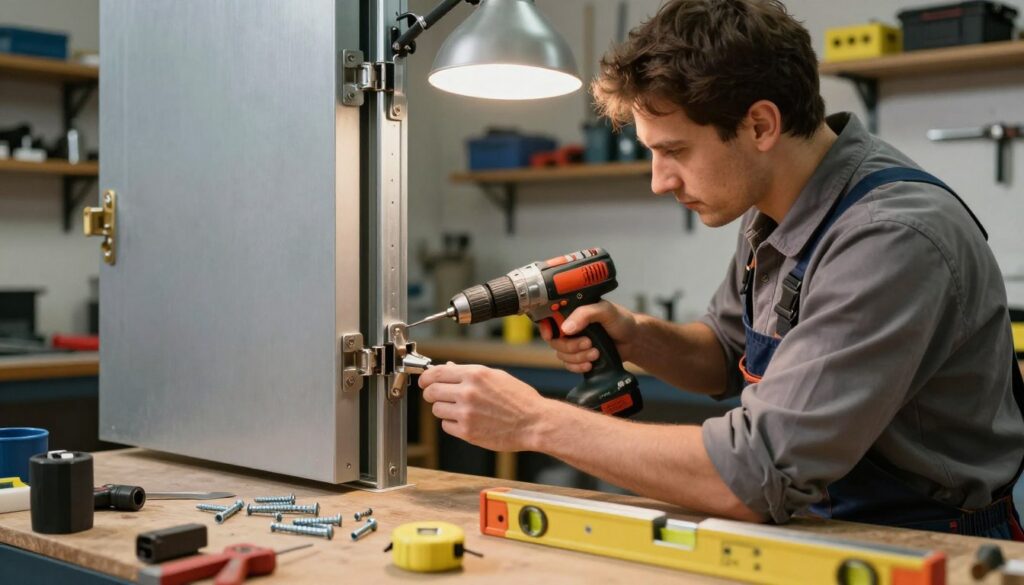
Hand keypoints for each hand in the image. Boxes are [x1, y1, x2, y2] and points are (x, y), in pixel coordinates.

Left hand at [418, 363, 547, 451]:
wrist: (534, 422)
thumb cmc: (519, 399)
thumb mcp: (496, 376)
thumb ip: (469, 373)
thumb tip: (449, 368)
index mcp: (475, 374)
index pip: (436, 373)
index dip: (426, 377)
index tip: (425, 381)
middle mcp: (468, 392)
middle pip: (431, 392)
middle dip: (432, 394)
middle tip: (438, 396)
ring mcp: (466, 413)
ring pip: (437, 410)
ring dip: (444, 409)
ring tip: (461, 410)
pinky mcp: (467, 432)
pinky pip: (446, 426)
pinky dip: (452, 424)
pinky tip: (467, 421)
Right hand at [538, 300, 638, 372]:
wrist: (633, 340)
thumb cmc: (621, 321)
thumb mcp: (605, 311)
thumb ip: (585, 314)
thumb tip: (566, 328)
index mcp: (573, 312)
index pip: (550, 319)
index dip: (546, 328)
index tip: (550, 335)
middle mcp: (571, 328)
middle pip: (555, 341)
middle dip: (571, 346)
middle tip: (589, 343)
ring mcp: (574, 343)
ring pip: (562, 355)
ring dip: (578, 357)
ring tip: (596, 353)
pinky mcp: (580, 357)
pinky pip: (569, 366)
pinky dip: (578, 367)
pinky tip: (590, 364)